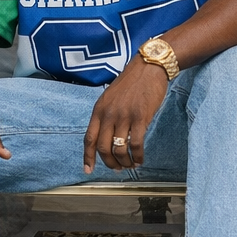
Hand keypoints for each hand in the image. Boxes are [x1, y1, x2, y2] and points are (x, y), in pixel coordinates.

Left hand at [83, 58, 166, 172]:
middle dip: (110, 163)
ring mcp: (124, 116)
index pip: (89, 138)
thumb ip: (105, 115)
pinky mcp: (140, 117)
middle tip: (117, 168)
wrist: (148, 67)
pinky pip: (136, 144)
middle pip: (103, 148)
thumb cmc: (131, 82)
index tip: (88, 169)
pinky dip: (138, 156)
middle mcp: (108, 114)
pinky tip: (140, 159)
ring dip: (125, 162)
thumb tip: (105, 137)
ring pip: (119, 149)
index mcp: (98, 109)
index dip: (88, 157)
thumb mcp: (110, 97)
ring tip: (130, 165)